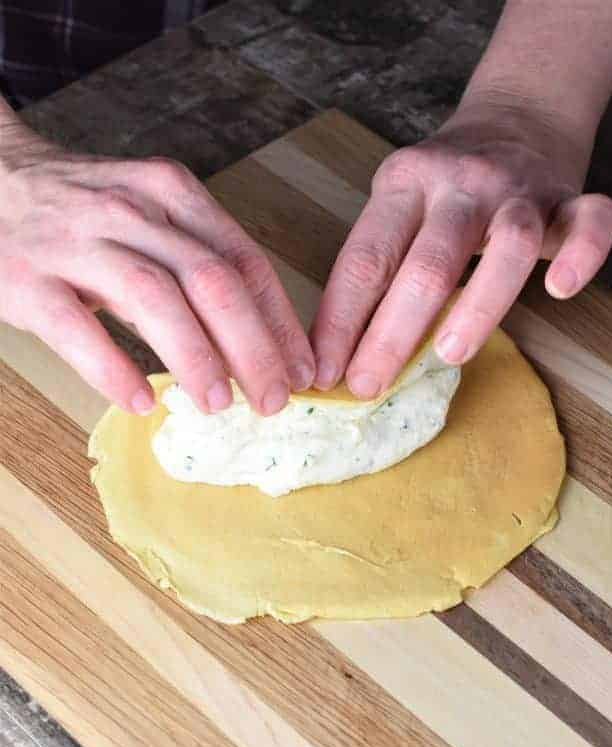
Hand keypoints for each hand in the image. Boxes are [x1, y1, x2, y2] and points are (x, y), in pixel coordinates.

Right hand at [0, 126, 314, 414]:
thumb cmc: (81, 212)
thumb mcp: (150, 216)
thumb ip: (200, 263)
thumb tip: (260, 339)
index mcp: (172, 194)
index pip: (244, 261)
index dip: (280, 323)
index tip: (302, 371)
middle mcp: (131, 210)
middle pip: (212, 281)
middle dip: (253, 348)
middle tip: (272, 400)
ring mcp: (77, 242)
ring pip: (154, 298)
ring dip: (196, 358)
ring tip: (218, 405)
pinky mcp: (28, 277)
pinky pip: (76, 328)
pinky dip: (113, 368)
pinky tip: (141, 400)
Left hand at [311, 106, 611, 397]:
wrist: (518, 112)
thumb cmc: (447, 186)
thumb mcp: (400, 205)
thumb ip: (381, 265)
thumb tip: (341, 356)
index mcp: (403, 185)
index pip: (366, 260)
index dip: (340, 322)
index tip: (323, 375)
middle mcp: (459, 183)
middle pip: (427, 262)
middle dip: (391, 333)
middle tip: (370, 385)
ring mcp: (518, 189)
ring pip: (506, 246)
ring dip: (477, 306)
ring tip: (448, 356)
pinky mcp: (571, 198)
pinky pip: (589, 223)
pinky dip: (582, 256)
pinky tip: (560, 290)